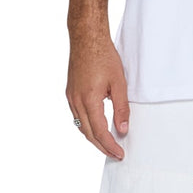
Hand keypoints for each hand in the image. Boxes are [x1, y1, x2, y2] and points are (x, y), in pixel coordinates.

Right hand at [66, 31, 128, 158]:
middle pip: (87, 133)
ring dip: (93, 137)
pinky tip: (96, 126)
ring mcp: (71, 97)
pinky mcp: (70, 92)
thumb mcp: (119, 83)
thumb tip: (122, 129)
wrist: (86, 38)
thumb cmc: (103, 56)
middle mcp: (76, 101)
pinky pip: (77, 115)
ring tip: (107, 144)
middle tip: (115, 154)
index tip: (119, 154)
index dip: (110, 145)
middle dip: (101, 146)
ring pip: (80, 125)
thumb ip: (121, 109)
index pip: (99, 131)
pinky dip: (86, 125)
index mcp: (89, 99)